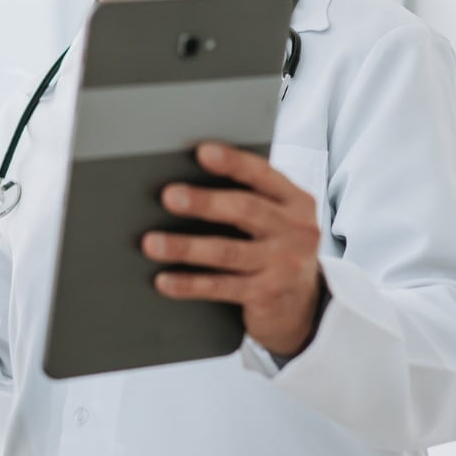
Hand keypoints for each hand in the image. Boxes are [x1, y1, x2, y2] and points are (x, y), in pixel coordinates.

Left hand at [140, 142, 324, 357]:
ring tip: (152, 243)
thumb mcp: (278, 218)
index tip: (202, 152)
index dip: (233, 162)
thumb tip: (188, 181)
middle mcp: (296, 231)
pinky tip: (164, 280)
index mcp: (297, 201)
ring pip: (227, 252)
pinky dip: (189, 283)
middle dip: (205, 202)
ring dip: (185, 247)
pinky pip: (221, 287)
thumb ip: (250, 197)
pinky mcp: (268, 295)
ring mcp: (284, 265)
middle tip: (169, 196)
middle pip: (245, 210)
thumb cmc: (277, 247)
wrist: (304, 304)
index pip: (263, 174)